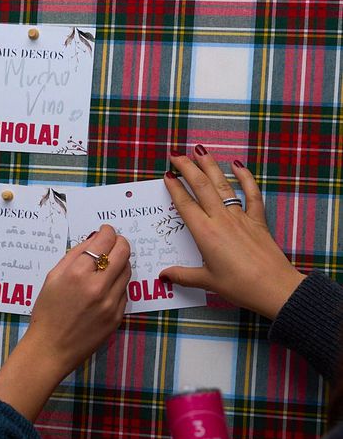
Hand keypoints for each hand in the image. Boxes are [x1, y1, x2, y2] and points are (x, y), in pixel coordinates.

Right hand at [0, 224, 130, 419]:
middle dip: (120, 242)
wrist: (51, 348)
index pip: (104, 241)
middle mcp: (97, 286)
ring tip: (108, 265)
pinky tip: (105, 288)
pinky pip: (124, 291)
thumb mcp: (53, 277)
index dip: (108, 232)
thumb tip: (94, 239)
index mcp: (77, 273)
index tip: (106, 231)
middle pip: (123, 252)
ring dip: (121, 263)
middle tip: (114, 242)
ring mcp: (111, 302)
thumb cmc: (47, 311)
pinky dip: (118, 284)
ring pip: (127, 271)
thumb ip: (74, 255)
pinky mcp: (117, 316)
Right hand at [161, 147, 304, 318]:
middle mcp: (221, 219)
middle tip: (176, 155)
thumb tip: (164, 275)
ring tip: (200, 150)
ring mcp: (240, 217)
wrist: (274, 288)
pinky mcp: (257, 220)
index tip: (166, 175)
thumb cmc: (241, 286)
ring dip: (210, 166)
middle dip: (187, 168)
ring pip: (222, 185)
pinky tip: (239, 166)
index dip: (174, 188)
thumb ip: (183, 276)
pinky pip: (252, 194)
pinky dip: (246, 178)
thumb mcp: (207, 281)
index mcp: (205, 233)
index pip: (185, 204)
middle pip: (201, 186)